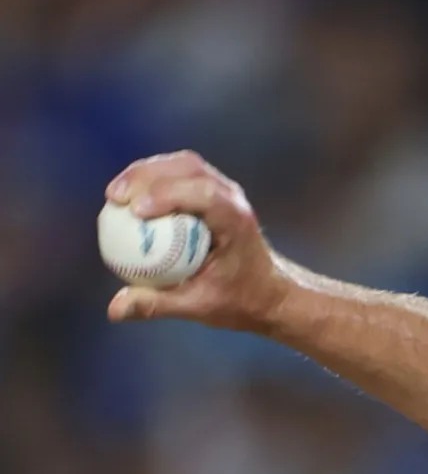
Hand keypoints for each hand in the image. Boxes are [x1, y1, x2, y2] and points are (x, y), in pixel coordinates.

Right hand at [104, 151, 289, 330]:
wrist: (267, 291)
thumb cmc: (238, 300)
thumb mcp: (198, 307)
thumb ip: (157, 305)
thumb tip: (114, 308)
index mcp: (236, 223)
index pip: (204, 195)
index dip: (167, 195)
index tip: (135, 211)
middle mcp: (233, 200)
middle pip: (189, 169)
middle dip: (147, 177)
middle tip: (115, 198)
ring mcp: (225, 192)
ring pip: (184, 165)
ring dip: (147, 173)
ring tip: (116, 194)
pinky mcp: (214, 192)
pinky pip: (181, 174)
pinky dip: (154, 178)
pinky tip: (129, 196)